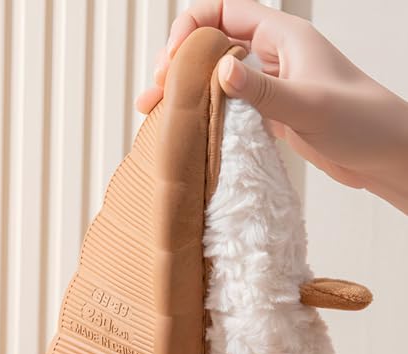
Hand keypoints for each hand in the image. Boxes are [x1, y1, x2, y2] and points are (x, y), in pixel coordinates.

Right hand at [137, 0, 407, 213]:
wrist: (382, 155)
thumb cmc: (361, 122)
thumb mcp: (310, 103)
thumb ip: (265, 90)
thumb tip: (221, 71)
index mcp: (282, 37)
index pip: (223, 12)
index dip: (191, 28)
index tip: (172, 60)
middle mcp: (271, 56)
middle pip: (211, 45)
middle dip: (179, 62)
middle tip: (156, 90)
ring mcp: (268, 85)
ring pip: (216, 78)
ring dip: (186, 91)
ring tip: (156, 109)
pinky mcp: (268, 113)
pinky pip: (228, 105)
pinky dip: (204, 112)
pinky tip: (187, 126)